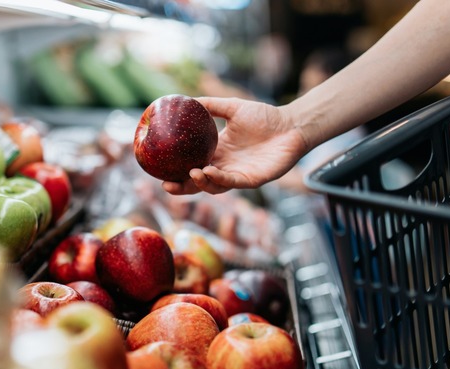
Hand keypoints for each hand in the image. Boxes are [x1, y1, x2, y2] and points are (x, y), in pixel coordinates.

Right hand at [162, 97, 307, 194]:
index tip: (158, 169)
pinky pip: (232, 182)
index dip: (175, 171)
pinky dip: (219, 179)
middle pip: (198, 183)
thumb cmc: (265, 117)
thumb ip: (210, 105)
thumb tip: (185, 99)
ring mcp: (237, 175)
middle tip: (166, 185)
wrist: (291, 124)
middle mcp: (224, 167)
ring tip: (192, 172)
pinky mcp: (252, 180)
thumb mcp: (232, 107)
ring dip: (200, 183)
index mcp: (217, 152)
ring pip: (213, 186)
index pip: (191, 165)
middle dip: (181, 187)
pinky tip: (208, 171)